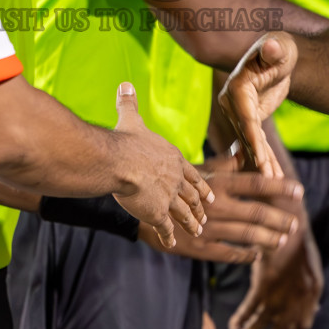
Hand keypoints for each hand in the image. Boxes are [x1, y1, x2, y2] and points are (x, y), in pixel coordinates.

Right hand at [112, 82, 212, 247]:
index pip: (191, 173)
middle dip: (199, 206)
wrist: (118, 161)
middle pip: (192, 194)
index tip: (209, 194)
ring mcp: (168, 197)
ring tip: (197, 231)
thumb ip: (129, 104)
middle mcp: (175, 178)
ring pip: (184, 213)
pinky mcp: (157, 213)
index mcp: (172, 158)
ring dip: (191, 222)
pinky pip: (165, 227)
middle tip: (205, 214)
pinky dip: (169, 236)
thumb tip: (124, 85)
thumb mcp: (131, 118)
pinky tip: (171, 244)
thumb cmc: (125, 140)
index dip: (200, 184)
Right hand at [140, 152, 302, 262]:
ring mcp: (208, 228)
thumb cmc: (172, 184)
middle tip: (296, 222)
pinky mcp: (199, 248)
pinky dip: (245, 255)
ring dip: (269, 238)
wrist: (140, 208)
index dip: (279, 186)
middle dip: (280, 218)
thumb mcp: (198, 170)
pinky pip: (229, 253)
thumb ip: (224, 162)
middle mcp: (216, 205)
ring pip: (247, 235)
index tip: (299, 189)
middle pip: (257, 212)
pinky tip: (256, 254)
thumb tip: (244, 146)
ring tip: (284, 239)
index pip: (255, 182)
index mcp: (217, 183)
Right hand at [219, 33, 296, 177]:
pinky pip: (255, 140)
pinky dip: (265, 157)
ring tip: (276, 183)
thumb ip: (274, 50)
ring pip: (250, 142)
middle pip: (245, 134)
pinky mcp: (248, 118)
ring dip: (263, 163)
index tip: (261, 160)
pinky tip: (275, 175)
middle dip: (257, 158)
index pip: (245, 116)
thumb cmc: (279, 48)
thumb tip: (272, 47)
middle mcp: (231, 101)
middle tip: (268, 180)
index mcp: (237, 86)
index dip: (253, 139)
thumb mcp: (279, 47)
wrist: (278, 53)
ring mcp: (238, 111)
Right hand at [230, 212, 322, 328]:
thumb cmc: (297, 240)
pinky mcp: (265, 282)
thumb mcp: (311, 268)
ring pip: (264, 322)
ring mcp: (282, 290)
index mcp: (314, 292)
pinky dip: (242, 318)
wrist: (287, 217)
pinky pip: (251, 308)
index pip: (303, 326)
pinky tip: (233, 324)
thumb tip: (312, 313)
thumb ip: (310, 293)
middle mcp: (300, 296)